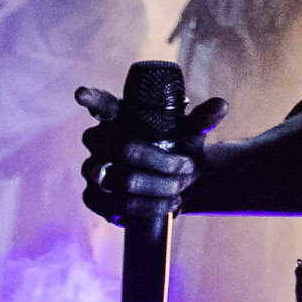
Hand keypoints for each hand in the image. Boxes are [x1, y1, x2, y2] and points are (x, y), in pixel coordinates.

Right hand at [76, 85, 227, 225]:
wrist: (177, 184)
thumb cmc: (177, 150)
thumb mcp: (190, 136)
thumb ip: (200, 121)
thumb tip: (220, 106)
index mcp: (119, 117)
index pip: (102, 104)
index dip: (91, 98)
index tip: (82, 94)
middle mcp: (100, 140)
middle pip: (120, 147)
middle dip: (159, 161)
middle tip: (186, 168)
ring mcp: (93, 169)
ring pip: (120, 180)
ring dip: (157, 186)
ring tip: (180, 188)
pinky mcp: (94, 197)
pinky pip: (115, 206)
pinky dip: (148, 207)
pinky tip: (168, 204)